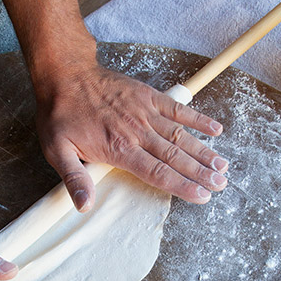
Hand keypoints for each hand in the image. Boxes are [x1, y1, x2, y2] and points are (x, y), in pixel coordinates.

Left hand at [34, 64, 229, 210]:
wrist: (65, 74)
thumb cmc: (61, 115)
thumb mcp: (57, 150)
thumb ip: (74, 178)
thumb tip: (84, 206)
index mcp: (119, 148)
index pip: (157, 172)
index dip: (181, 185)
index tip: (201, 196)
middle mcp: (137, 131)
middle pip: (175, 156)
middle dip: (200, 172)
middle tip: (222, 184)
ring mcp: (145, 112)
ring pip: (181, 135)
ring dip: (204, 151)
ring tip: (223, 166)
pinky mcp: (148, 96)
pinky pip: (177, 109)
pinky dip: (197, 118)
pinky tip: (216, 129)